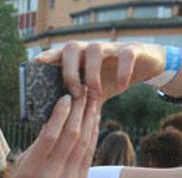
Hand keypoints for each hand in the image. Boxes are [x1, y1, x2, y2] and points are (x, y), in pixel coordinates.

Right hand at [6, 90, 99, 177]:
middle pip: (72, 136)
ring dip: (90, 120)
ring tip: (93, 102)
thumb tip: (54, 118)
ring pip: (85, 144)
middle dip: (80, 111)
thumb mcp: (22, 166)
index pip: (51, 135)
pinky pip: (88, 155)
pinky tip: (93, 122)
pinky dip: (92, 136)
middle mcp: (53, 174)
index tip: (66, 97)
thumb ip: (38, 145)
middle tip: (85, 92)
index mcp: (34, 168)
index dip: (61, 114)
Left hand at [36, 41, 166, 99]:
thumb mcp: (89, 92)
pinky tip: (121, 86)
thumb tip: (53, 125)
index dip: (48, 56)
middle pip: (72, 47)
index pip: (58, 53)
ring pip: (95, 49)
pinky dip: (123, 70)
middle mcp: (90, 49)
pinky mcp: (132, 50)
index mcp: (77, 59)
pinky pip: (125, 55)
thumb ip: (74, 102)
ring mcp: (111, 48)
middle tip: (75, 93)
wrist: (144, 66)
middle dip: (70, 71)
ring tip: (95, 93)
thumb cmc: (109, 80)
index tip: (37, 63)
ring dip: (92, 73)